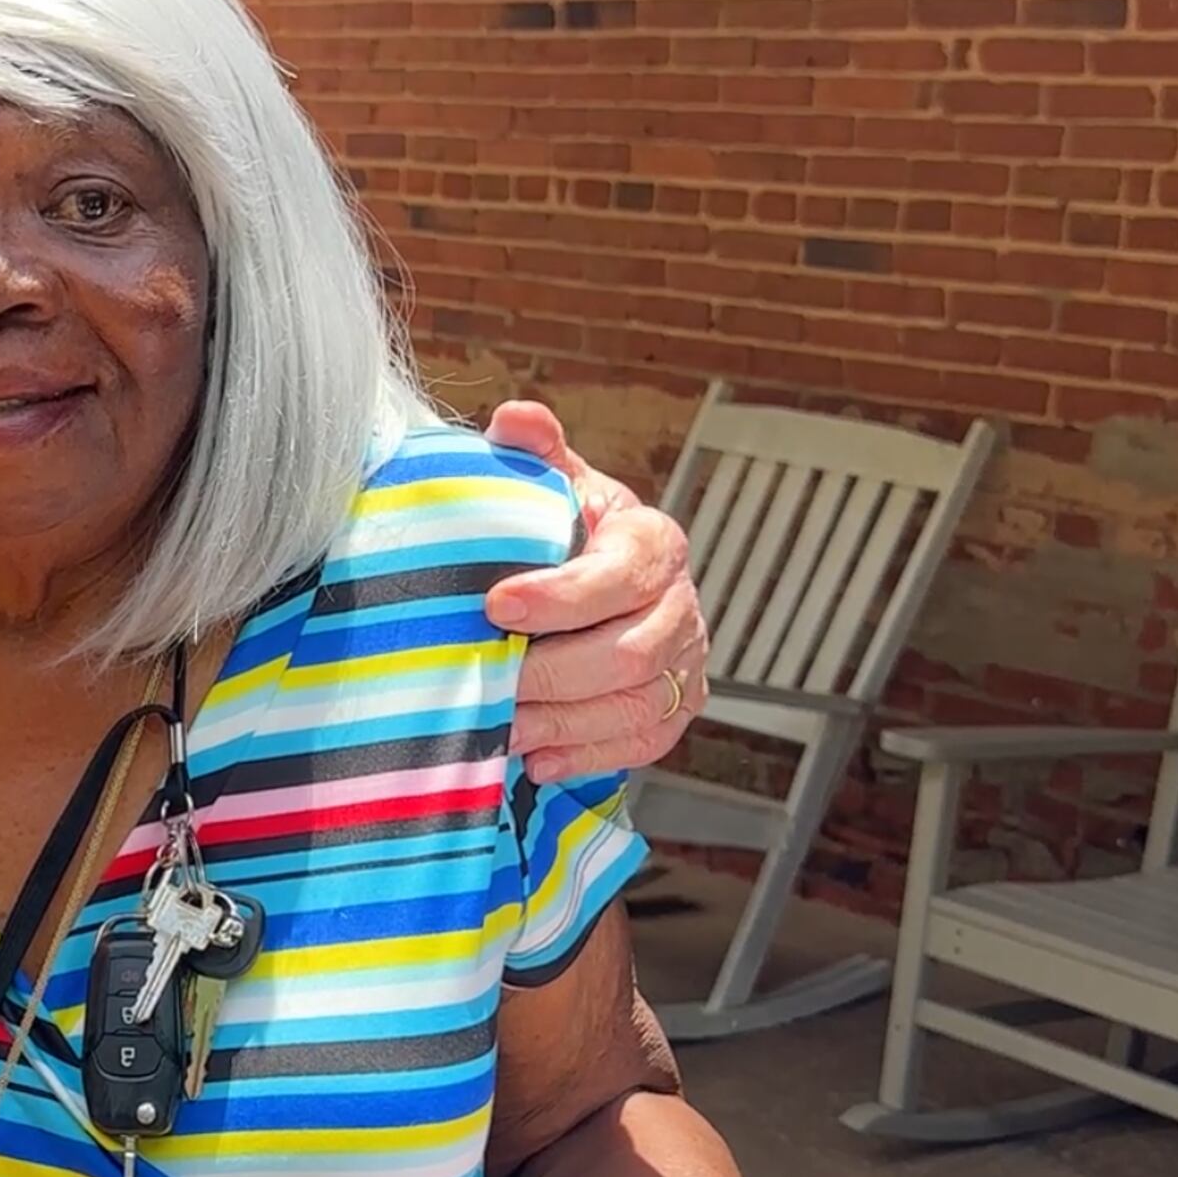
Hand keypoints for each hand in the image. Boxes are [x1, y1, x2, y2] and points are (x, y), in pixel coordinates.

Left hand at [480, 400, 710, 784]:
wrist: (603, 580)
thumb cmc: (570, 532)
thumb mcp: (554, 486)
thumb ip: (535, 453)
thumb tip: (514, 420)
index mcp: (653, 543)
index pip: (619, 575)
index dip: (560, 596)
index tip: (495, 605)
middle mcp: (682, 604)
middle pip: (630, 654)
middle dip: (553, 674)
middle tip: (490, 680)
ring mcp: (687, 661)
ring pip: (637, 704)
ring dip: (564, 722)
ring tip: (503, 725)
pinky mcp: (679, 706)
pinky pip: (644, 742)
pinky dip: (589, 755)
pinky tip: (538, 756)